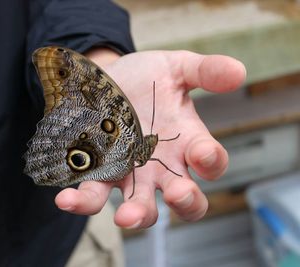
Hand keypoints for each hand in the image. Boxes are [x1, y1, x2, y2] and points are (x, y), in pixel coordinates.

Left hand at [55, 49, 245, 228]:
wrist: (106, 79)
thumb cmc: (146, 78)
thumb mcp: (176, 67)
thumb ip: (205, 70)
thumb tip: (238, 72)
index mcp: (186, 141)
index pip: (210, 161)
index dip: (211, 162)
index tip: (202, 152)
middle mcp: (162, 165)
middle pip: (183, 198)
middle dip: (185, 202)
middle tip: (178, 195)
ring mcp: (130, 173)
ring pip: (139, 205)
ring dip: (135, 214)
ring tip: (124, 216)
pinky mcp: (100, 173)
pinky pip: (93, 194)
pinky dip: (82, 201)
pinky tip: (67, 198)